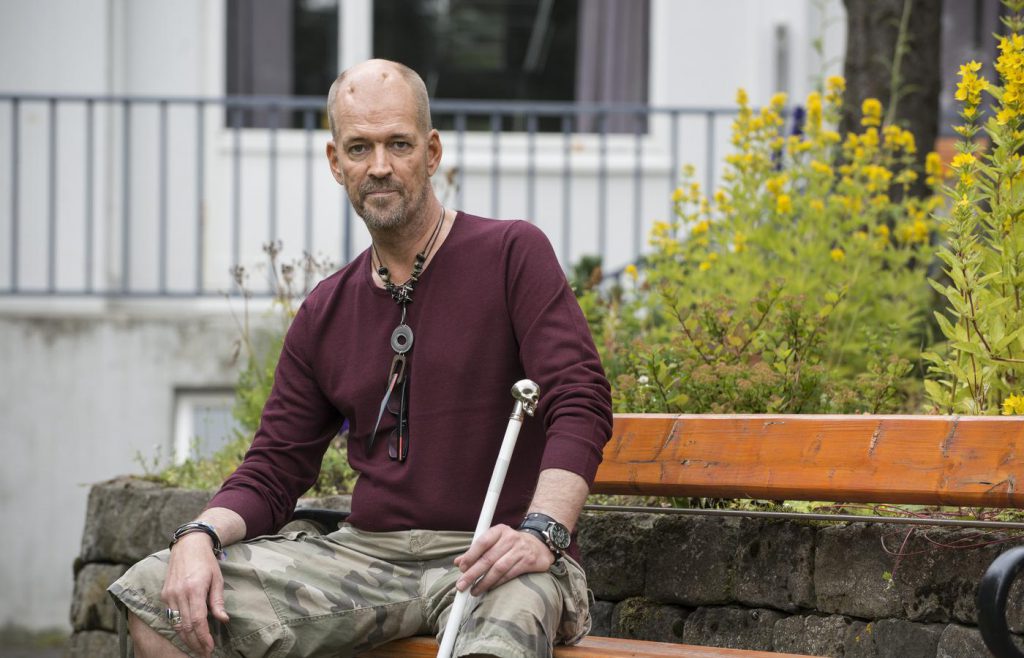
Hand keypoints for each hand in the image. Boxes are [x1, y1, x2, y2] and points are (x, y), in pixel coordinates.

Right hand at [160, 533, 229, 657]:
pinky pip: (171, 616)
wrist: (188, 545)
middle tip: (205, 652)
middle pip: (186, 626)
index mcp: (194, 589)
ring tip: (197, 647)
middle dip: (195, 643)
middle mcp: (179, 593)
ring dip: (186, 638)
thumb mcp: (217, 579)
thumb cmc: (206, 562)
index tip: (210, 648)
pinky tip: (188, 634)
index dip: (203, 637)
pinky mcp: (164, 595)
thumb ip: (218, 601)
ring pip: (176, 624)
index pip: (198, 620)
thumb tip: (223, 620)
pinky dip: (179, 628)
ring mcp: (169, 595)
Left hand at [452, 524, 554, 595]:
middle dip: (473, 573)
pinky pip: (509, 575)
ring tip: (473, 591)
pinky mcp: (529, 561)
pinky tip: (489, 588)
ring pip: (498, 569)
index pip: (482, 542)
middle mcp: (510, 538)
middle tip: (461, 585)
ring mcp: (521, 550)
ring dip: (484, 582)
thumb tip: (458, 562)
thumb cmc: (511, 544)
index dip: (470, 555)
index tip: (461, 568)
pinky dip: (497, 583)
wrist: (540, 544)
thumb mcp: (495, 541)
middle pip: (488, 558)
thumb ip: (477, 551)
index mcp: (499, 530)